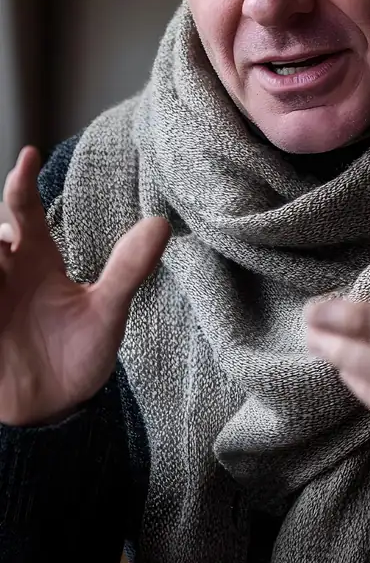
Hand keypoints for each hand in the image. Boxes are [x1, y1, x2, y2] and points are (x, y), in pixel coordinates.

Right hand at [0, 146, 170, 425]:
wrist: (56, 408)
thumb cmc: (81, 354)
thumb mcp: (107, 312)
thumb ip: (128, 269)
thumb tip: (161, 224)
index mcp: (36, 259)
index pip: (25, 211)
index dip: (23, 183)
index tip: (28, 155)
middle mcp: (4, 272)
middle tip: (5, 240)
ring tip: (0, 258)